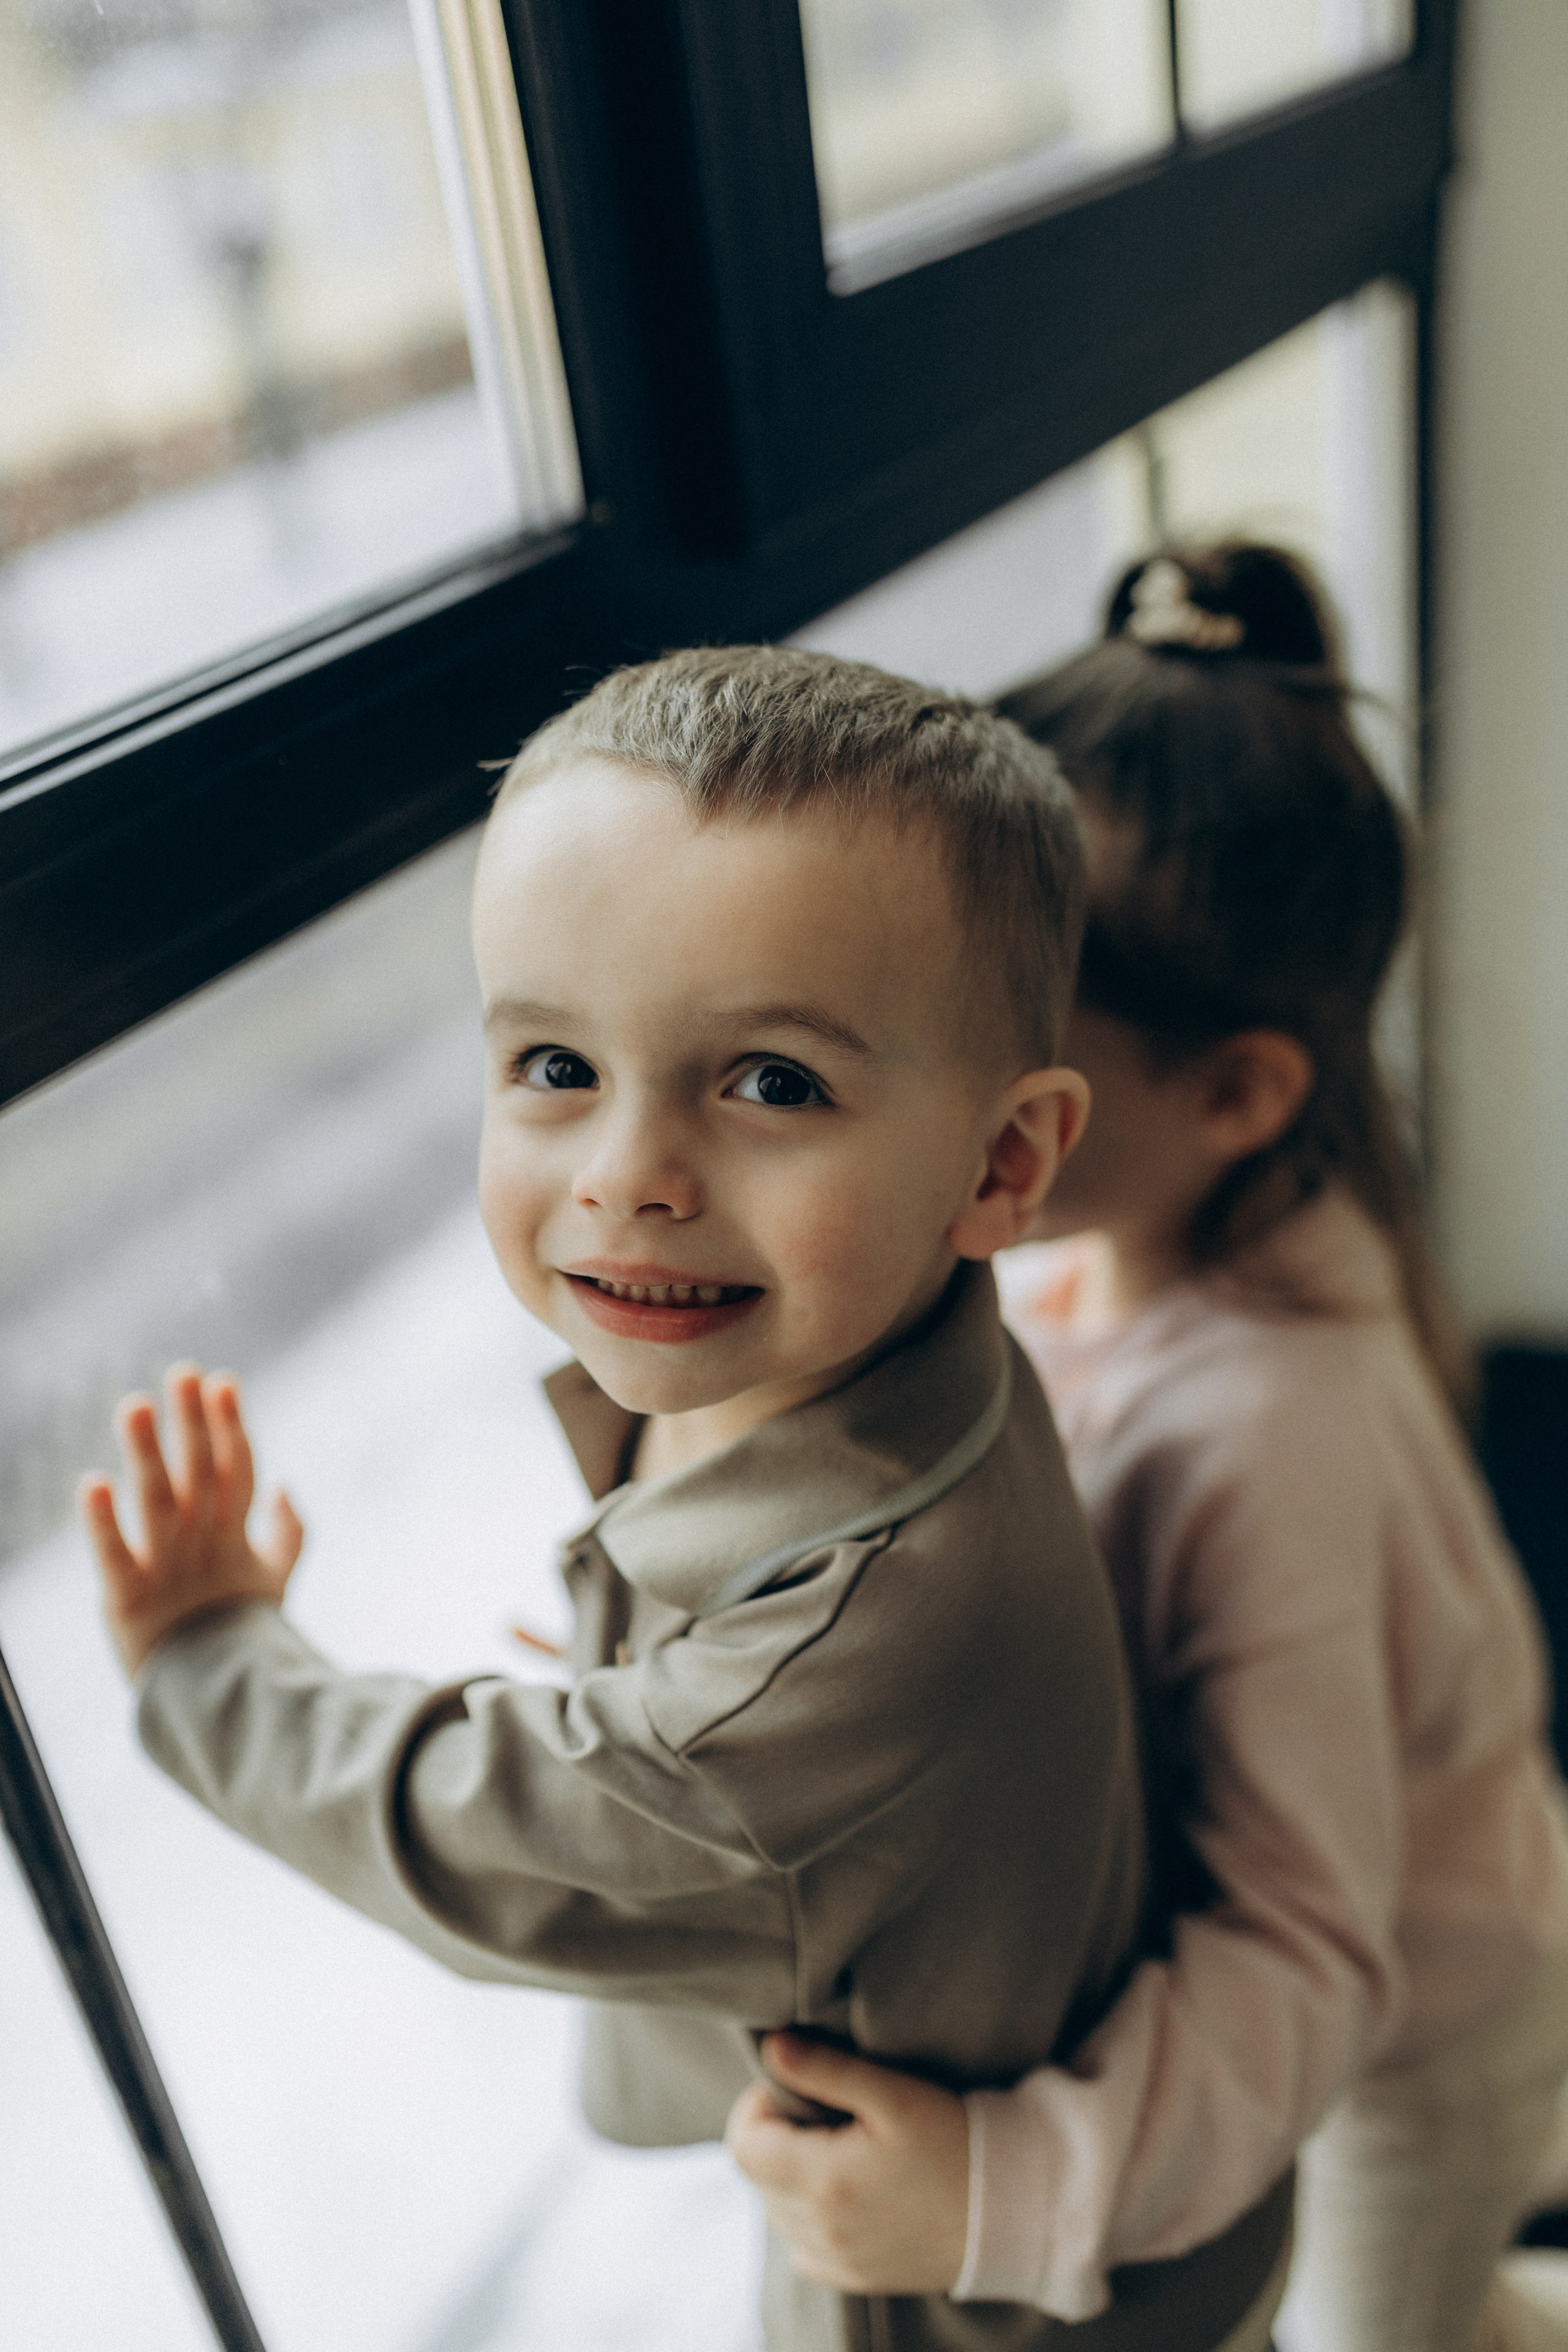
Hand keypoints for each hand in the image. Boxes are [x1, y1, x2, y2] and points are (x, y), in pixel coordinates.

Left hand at [81, 1364, 302, 1677]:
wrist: (217, 1705)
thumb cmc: (240, 1636)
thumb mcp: (273, 1584)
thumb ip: (287, 1535)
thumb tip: (286, 1486)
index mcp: (234, 1538)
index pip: (238, 1471)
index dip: (231, 1425)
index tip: (221, 1381)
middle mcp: (203, 1547)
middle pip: (200, 1475)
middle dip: (193, 1423)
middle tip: (181, 1373)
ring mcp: (167, 1571)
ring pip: (159, 1503)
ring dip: (147, 1453)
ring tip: (134, 1404)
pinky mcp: (128, 1601)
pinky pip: (115, 1557)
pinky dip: (103, 1524)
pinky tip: (91, 1483)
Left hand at [725, 2033, 969, 2294]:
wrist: (1012, 2208)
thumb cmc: (954, 2141)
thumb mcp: (892, 2093)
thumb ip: (824, 2068)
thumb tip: (770, 2046)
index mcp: (823, 2182)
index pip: (742, 2144)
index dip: (757, 2105)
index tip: (795, 2088)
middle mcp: (820, 2231)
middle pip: (757, 2176)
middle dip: (777, 2137)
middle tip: (824, 2112)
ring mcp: (837, 2261)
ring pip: (777, 2211)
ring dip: (791, 2176)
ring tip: (841, 2148)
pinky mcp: (856, 2278)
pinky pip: (803, 2247)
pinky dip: (809, 2217)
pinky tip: (848, 2192)